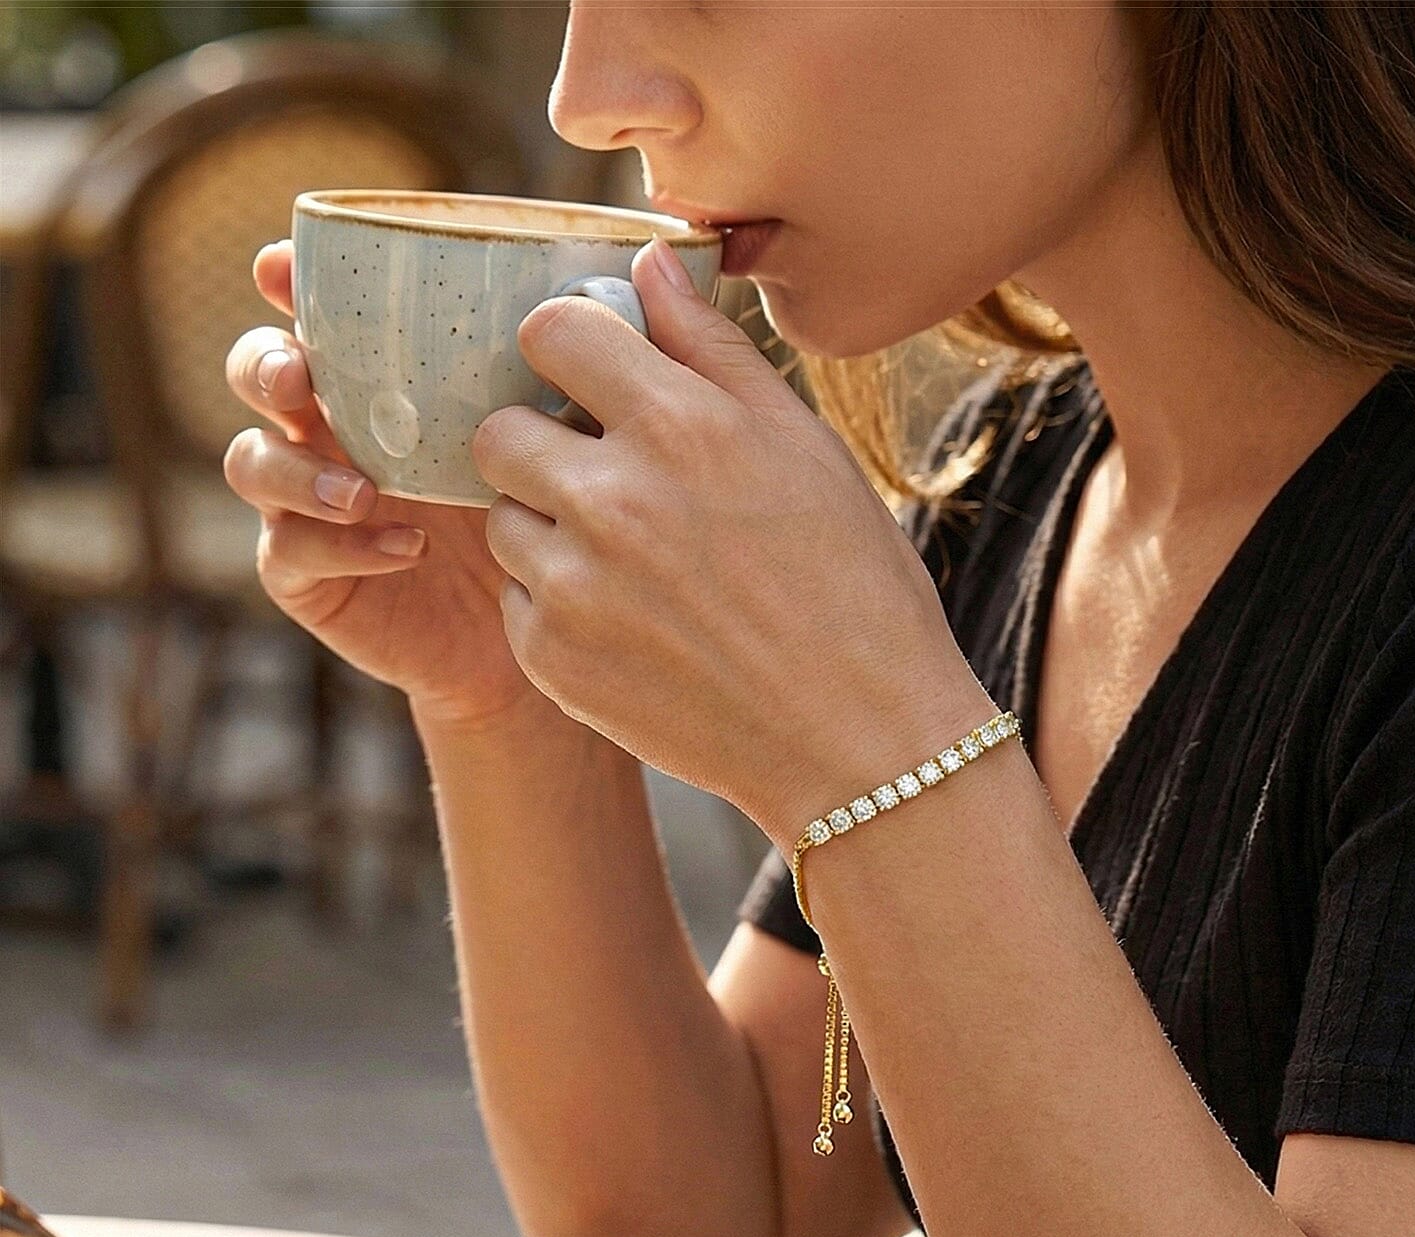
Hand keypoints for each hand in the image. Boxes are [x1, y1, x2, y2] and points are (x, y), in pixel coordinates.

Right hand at [221, 240, 547, 730]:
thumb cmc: (544, 516)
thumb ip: (572, 369)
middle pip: (255, 372)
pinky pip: (291, 553)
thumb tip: (643, 270)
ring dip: (295, 470)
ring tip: (362, 492)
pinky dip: (341, 546)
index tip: (281, 269)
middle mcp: (329, 431)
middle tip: (299, 376)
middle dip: (264, 363)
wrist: (534, 628)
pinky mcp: (307, 576)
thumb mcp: (562, 440)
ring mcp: (306, 505)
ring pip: (252, 464)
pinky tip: (406, 548)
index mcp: (376, 382)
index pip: (313, 314)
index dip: (286, 282)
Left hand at [477, 238, 987, 845]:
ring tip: (629, 564)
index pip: (549, 331)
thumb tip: (649, 263)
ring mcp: (575, 586)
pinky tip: (633, 625)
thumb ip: (714, 350)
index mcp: (681, 426)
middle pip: (500, 431)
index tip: (584, 376)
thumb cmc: (853, 586)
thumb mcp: (804, 449)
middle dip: (539, 442)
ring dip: (548, 527)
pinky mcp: (554, 659)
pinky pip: (518, 600)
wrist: (859, 739)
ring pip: (503, 519)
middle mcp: (613, 499)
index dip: (563, 349)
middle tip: (599, 478)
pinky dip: (558, 605)